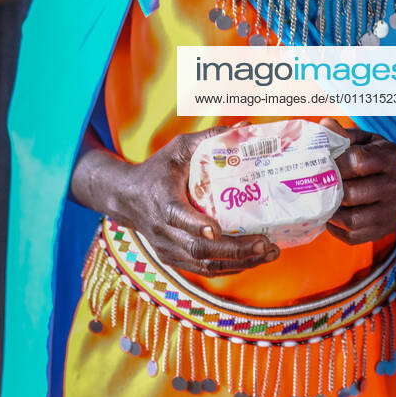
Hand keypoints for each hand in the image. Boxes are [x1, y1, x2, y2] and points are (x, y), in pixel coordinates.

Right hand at [120, 124, 279, 276]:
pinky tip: (253, 259)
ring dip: (239, 262)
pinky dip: (230, 267)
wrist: (126, 198)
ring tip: (268, 253)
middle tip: (265, 243)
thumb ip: (209, 138)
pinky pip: (204, 269)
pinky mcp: (174, 259)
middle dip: (235, 249)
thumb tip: (246, 127)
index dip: (197, 225)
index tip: (218, 228)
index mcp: (161, 199)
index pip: (176, 216)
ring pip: (204, 264)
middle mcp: (162, 229)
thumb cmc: (157, 169)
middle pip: (198, 247)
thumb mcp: (179, 149)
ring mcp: (167, 248)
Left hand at [320, 118, 395, 244]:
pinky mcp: (387, 229)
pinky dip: (337, 230)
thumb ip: (342, 134)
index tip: (319, 165)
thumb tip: (324, 127)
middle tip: (313, 187)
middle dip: (330, 190)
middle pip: (353, 194)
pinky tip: (330, 217)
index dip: (334, 164)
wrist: (392, 177)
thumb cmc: (370, 154)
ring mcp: (394, 210)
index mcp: (391, 156)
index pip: (357, 161)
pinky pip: (356, 237)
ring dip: (331, 213)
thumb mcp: (360, 139)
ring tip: (320, 203)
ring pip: (353, 220)